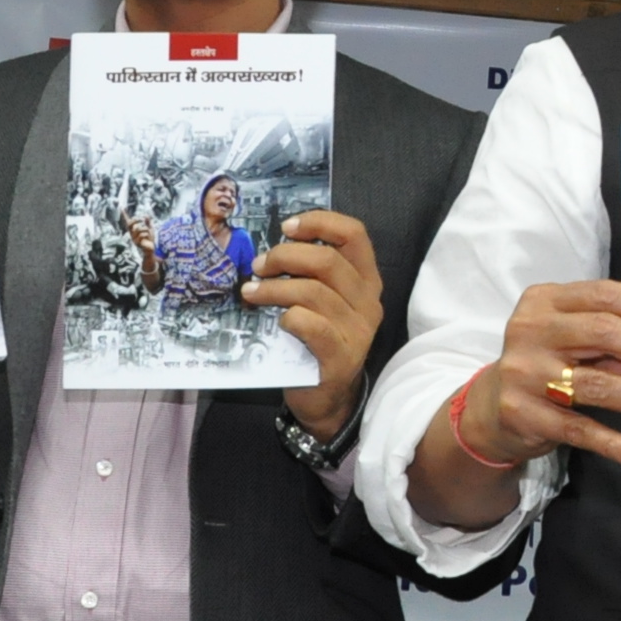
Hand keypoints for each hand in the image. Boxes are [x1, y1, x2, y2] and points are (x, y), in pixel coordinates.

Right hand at [127, 216, 152, 252]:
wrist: (151, 249)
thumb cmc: (149, 239)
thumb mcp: (150, 229)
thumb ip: (148, 223)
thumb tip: (146, 215)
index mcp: (134, 230)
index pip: (128, 221)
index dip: (125, 215)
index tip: (122, 208)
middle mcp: (132, 234)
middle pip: (130, 224)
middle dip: (136, 220)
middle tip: (142, 219)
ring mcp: (134, 238)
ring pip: (138, 229)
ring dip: (145, 229)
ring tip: (148, 232)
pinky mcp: (137, 243)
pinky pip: (142, 235)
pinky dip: (147, 234)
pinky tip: (148, 237)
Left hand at [248, 210, 382, 441]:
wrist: (326, 397)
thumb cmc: (318, 341)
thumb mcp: (322, 300)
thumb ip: (310, 273)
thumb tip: (272, 248)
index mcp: (366, 280)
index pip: (354, 234)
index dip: (320, 222)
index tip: (287, 227)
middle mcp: (369, 301)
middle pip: (328, 260)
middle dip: (285, 256)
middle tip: (259, 266)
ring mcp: (359, 330)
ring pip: (314, 292)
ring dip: (275, 287)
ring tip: (252, 292)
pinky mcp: (341, 356)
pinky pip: (311, 324)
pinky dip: (288, 317)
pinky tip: (277, 321)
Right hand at [410, 282, 620, 517]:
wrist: (491, 409)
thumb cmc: (545, 363)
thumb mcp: (569, 336)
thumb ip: (607, 335)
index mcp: (544, 301)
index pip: (604, 295)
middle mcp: (530, 331)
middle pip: (604, 333)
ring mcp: (523, 373)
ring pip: (598, 384)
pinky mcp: (523, 414)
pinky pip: (578, 429)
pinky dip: (613, 442)